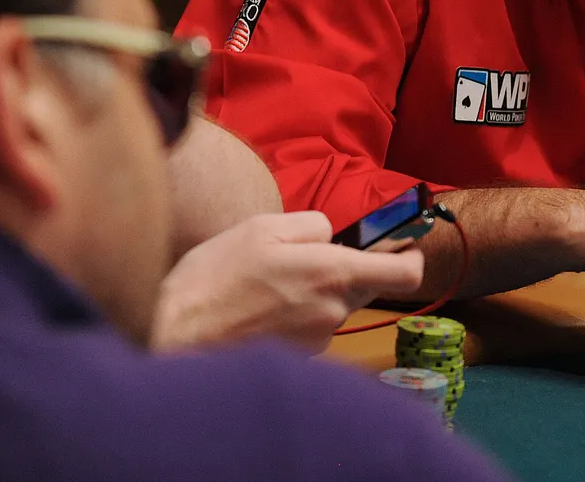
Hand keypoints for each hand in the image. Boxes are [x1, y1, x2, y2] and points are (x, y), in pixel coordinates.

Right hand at [151, 211, 424, 353]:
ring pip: (333, 307)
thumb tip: (332, 236)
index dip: (410, 259)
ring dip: (313, 296)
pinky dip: (294, 319)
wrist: (174, 334)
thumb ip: (312, 226)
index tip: (404, 250)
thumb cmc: (216, 276)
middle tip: (299, 264)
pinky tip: (259, 313)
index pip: (403, 273)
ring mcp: (318, 339)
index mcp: (333, 273)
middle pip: (363, 287)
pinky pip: (310, 329)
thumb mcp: (264, 227)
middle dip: (342, 272)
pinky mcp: (299, 359)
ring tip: (266, 290)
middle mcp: (334, 310)